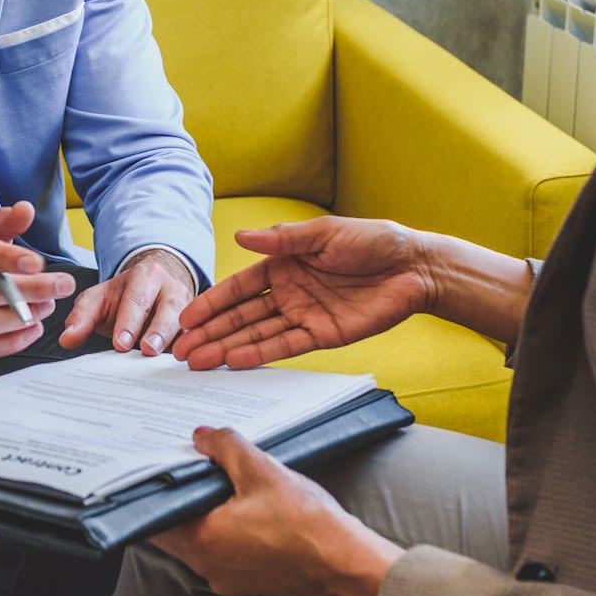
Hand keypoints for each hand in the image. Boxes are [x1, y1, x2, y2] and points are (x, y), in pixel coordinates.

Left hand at [60, 246, 195, 355]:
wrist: (157, 284)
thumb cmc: (124, 297)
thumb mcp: (100, 299)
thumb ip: (82, 317)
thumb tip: (67, 339)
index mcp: (145, 276)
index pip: (136, 299)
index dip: (128, 322)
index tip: (120, 343)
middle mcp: (171, 288)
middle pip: (168, 309)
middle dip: (157, 330)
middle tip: (147, 350)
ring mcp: (189, 307)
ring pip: (188, 323)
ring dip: (179, 342)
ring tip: (172, 359)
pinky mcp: (199, 325)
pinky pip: (198, 338)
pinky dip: (194, 351)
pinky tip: (189, 365)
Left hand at [152, 426, 402, 595]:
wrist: (346, 564)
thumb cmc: (306, 523)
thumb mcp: (261, 470)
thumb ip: (224, 448)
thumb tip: (200, 437)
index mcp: (201, 542)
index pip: (154, 518)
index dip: (151, 491)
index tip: (152, 468)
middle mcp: (207, 567)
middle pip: (173, 530)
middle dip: (177, 499)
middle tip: (184, 468)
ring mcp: (227, 578)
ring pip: (197, 541)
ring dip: (200, 514)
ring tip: (214, 481)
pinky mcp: (247, 581)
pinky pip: (221, 552)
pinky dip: (222, 531)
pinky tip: (240, 507)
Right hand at [172, 217, 434, 370]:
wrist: (414, 266)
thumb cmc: (373, 241)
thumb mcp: (323, 233)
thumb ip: (282, 239)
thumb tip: (241, 236)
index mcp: (284, 264)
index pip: (239, 288)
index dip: (212, 303)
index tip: (187, 318)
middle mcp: (288, 292)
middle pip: (241, 316)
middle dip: (210, 333)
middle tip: (181, 351)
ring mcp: (304, 315)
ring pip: (256, 334)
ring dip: (227, 347)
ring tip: (198, 362)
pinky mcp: (323, 335)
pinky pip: (285, 346)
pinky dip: (260, 353)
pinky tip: (235, 360)